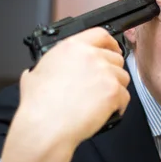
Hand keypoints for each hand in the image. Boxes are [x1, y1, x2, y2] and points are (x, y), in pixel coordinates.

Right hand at [1, 27, 130, 161]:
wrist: (46, 126)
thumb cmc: (39, 105)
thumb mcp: (35, 74)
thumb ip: (48, 65)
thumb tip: (45, 69)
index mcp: (72, 47)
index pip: (101, 34)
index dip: (110, 43)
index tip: (113, 49)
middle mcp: (91, 56)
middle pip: (115, 58)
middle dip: (112, 71)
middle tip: (103, 84)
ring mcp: (104, 73)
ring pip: (123, 77)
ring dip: (115, 88)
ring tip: (100, 101)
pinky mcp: (113, 91)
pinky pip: (125, 96)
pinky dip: (118, 106)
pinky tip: (104, 112)